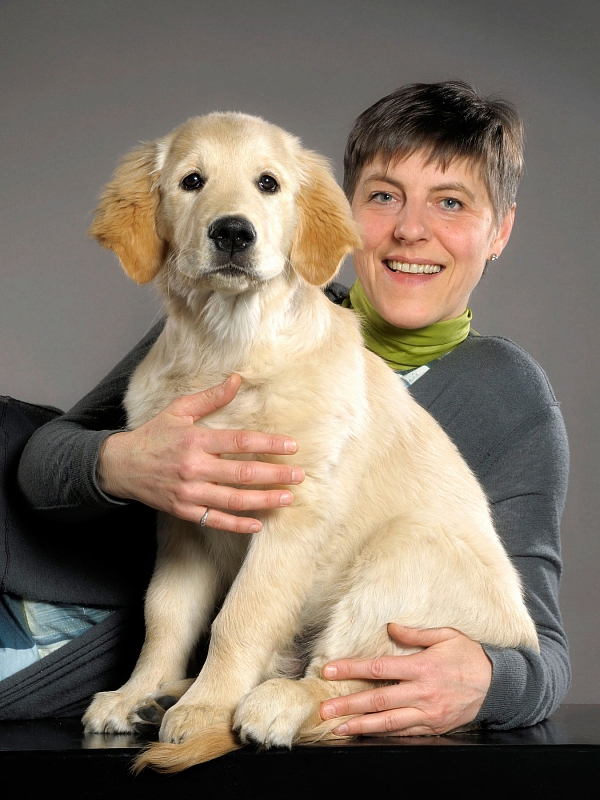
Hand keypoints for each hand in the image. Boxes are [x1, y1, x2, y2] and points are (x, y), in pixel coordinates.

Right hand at [97, 374, 303, 532]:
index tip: (291, 447)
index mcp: (196, 441)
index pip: (239, 442)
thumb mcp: (178, 410)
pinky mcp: (184, 510)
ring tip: (287, 498)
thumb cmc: (153, 435)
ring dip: (264, 500)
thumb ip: (210, 398)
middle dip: (274, 475)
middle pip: (242, 474)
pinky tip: (258, 524)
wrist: (120, 466)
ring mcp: (189, 492)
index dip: (268, 445)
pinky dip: (237, 524)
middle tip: (299, 476)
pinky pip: (214, 520)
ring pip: (233, 500)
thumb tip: (236, 379)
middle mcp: (194, 468)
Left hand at [320, 624, 491, 735]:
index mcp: (422, 667)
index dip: (352, 669)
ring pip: (388, 722)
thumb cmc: (470, 656)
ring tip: (339, 727)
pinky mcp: (433, 726)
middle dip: (348, 704)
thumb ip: (416, 633)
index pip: (379, 669)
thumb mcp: (447, 636)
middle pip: (378, 700)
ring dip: (361, 725)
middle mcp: (422, 692)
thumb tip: (391, 627)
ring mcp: (428, 713)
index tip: (330, 670)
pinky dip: (384, 735)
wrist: (500, 686)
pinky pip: (404, 732)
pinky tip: (367, 734)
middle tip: (324, 708)